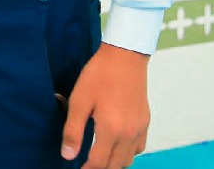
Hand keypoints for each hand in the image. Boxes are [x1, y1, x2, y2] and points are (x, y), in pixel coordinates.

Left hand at [62, 43, 149, 167]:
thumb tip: (68, 155)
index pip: (98, 163)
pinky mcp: (145, 122)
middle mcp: (129, 134)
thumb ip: (73, 131)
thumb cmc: (99, 75)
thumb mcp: (79, 101)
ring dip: (114, 163)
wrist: (125, 56)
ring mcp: (140, 129)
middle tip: (86, 164)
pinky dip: (128, 153)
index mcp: (111, 130)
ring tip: (100, 156)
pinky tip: (117, 145)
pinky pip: (139, 148)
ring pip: (129, 159)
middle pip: (115, 165)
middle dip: (100, 168)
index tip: (78, 168)